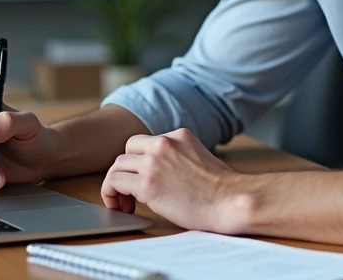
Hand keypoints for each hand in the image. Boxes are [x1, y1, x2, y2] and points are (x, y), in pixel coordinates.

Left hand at [100, 128, 249, 232]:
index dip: (141, 161)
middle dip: (126, 171)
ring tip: (124, 203)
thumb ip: (180, 157)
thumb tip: (167, 172)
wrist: (230, 201)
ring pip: (117, 166)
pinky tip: (123, 207)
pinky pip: (114, 183)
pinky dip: (111, 194)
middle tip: (130, 192)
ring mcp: (153, 163)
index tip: (143, 178)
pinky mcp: (147, 184)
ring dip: (116, 185)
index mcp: (179, 136)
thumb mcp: (202, 157)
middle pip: (128, 151)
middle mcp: (163, 144)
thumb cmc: (223, 189)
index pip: (147, 142)